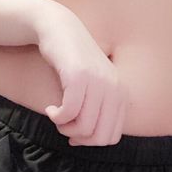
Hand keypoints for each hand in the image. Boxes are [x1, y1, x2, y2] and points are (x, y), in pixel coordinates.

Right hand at [33, 1, 127, 145]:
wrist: (60, 29)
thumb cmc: (74, 63)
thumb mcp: (94, 87)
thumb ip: (99, 110)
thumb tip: (87, 140)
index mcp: (121, 94)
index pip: (112, 136)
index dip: (90, 142)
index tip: (74, 135)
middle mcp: (114, 88)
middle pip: (99, 136)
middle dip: (78, 139)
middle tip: (64, 127)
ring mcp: (98, 81)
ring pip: (84, 126)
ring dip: (64, 128)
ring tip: (56, 116)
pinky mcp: (79, 76)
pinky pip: (69, 112)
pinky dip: (57, 117)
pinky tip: (50, 108)